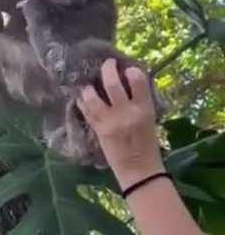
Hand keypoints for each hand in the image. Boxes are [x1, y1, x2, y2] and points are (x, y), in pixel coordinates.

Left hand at [77, 58, 164, 188]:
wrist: (139, 170)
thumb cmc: (148, 144)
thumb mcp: (150, 119)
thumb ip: (140, 101)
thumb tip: (127, 80)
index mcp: (144, 109)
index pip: (138, 80)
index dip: (131, 71)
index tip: (127, 69)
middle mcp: (126, 113)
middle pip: (112, 84)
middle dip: (108, 69)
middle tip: (108, 64)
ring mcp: (110, 121)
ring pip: (93, 97)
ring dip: (89, 87)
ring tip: (89, 84)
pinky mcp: (99, 130)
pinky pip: (87, 111)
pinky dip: (83, 101)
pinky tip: (83, 97)